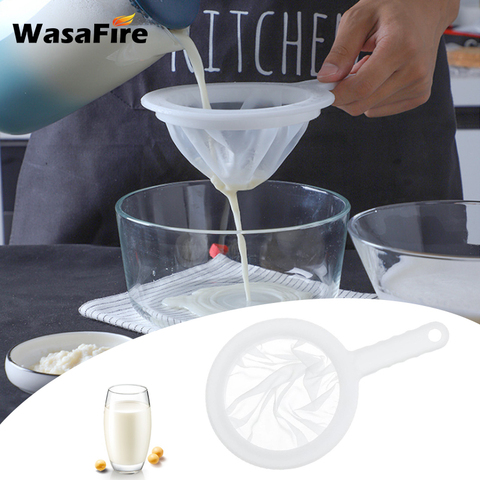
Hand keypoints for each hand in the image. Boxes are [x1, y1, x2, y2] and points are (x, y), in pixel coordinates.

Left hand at [317, 0, 459, 116]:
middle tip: (342, 75)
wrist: (426, 8)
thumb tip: (327, 78)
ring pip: (370, 108)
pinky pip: (381, 109)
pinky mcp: (420, 95)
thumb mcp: (360, 18)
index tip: (323, 90)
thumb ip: (341, 50)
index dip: (336, 94)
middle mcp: (415, 70)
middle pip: (363, 103)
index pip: (361, 87)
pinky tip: (380, 76)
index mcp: (401, 47)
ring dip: (359, 94)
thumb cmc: (394, 8)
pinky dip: (372, 97)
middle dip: (344, 95)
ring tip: (368, 66)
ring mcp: (419, 85)